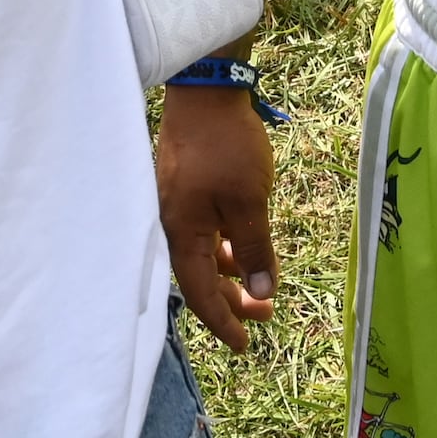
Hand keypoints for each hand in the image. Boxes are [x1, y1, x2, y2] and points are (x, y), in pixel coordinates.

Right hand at [158, 86, 279, 348]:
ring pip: (202, 256)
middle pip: (199, 280)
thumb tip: (262, 293)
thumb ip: (255, 251)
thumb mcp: (250, 203)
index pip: (200, 295)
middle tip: (265, 316)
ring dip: (231, 274)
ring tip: (261, 285)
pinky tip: (242, 248)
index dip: (224, 324)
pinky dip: (222, 248)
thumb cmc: (227, 146)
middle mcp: (171, 227)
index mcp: (181, 235)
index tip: (246, 346)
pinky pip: (201, 234)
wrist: (205, 91)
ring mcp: (175, 207)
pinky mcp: (183, 191)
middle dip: (232, 302)